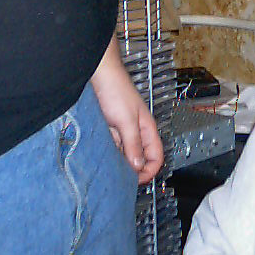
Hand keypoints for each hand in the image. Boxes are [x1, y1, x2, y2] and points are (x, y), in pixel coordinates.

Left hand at [91, 36, 163, 182]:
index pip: (156, 157)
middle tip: (121, 177)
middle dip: (133, 169)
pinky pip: (112, 147)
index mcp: (147, 128)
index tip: (136, 180)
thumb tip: (139, 167)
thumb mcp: (126, 120)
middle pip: (140, 158)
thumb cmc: (115, 89)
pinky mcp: (109, 128)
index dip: (149, 171)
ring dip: (119, 161)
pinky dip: (108, 152)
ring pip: (125, 154)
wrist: (98, 73)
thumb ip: (133, 144)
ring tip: (109, 165)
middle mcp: (136, 131)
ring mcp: (122, 130)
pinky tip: (101, 154)